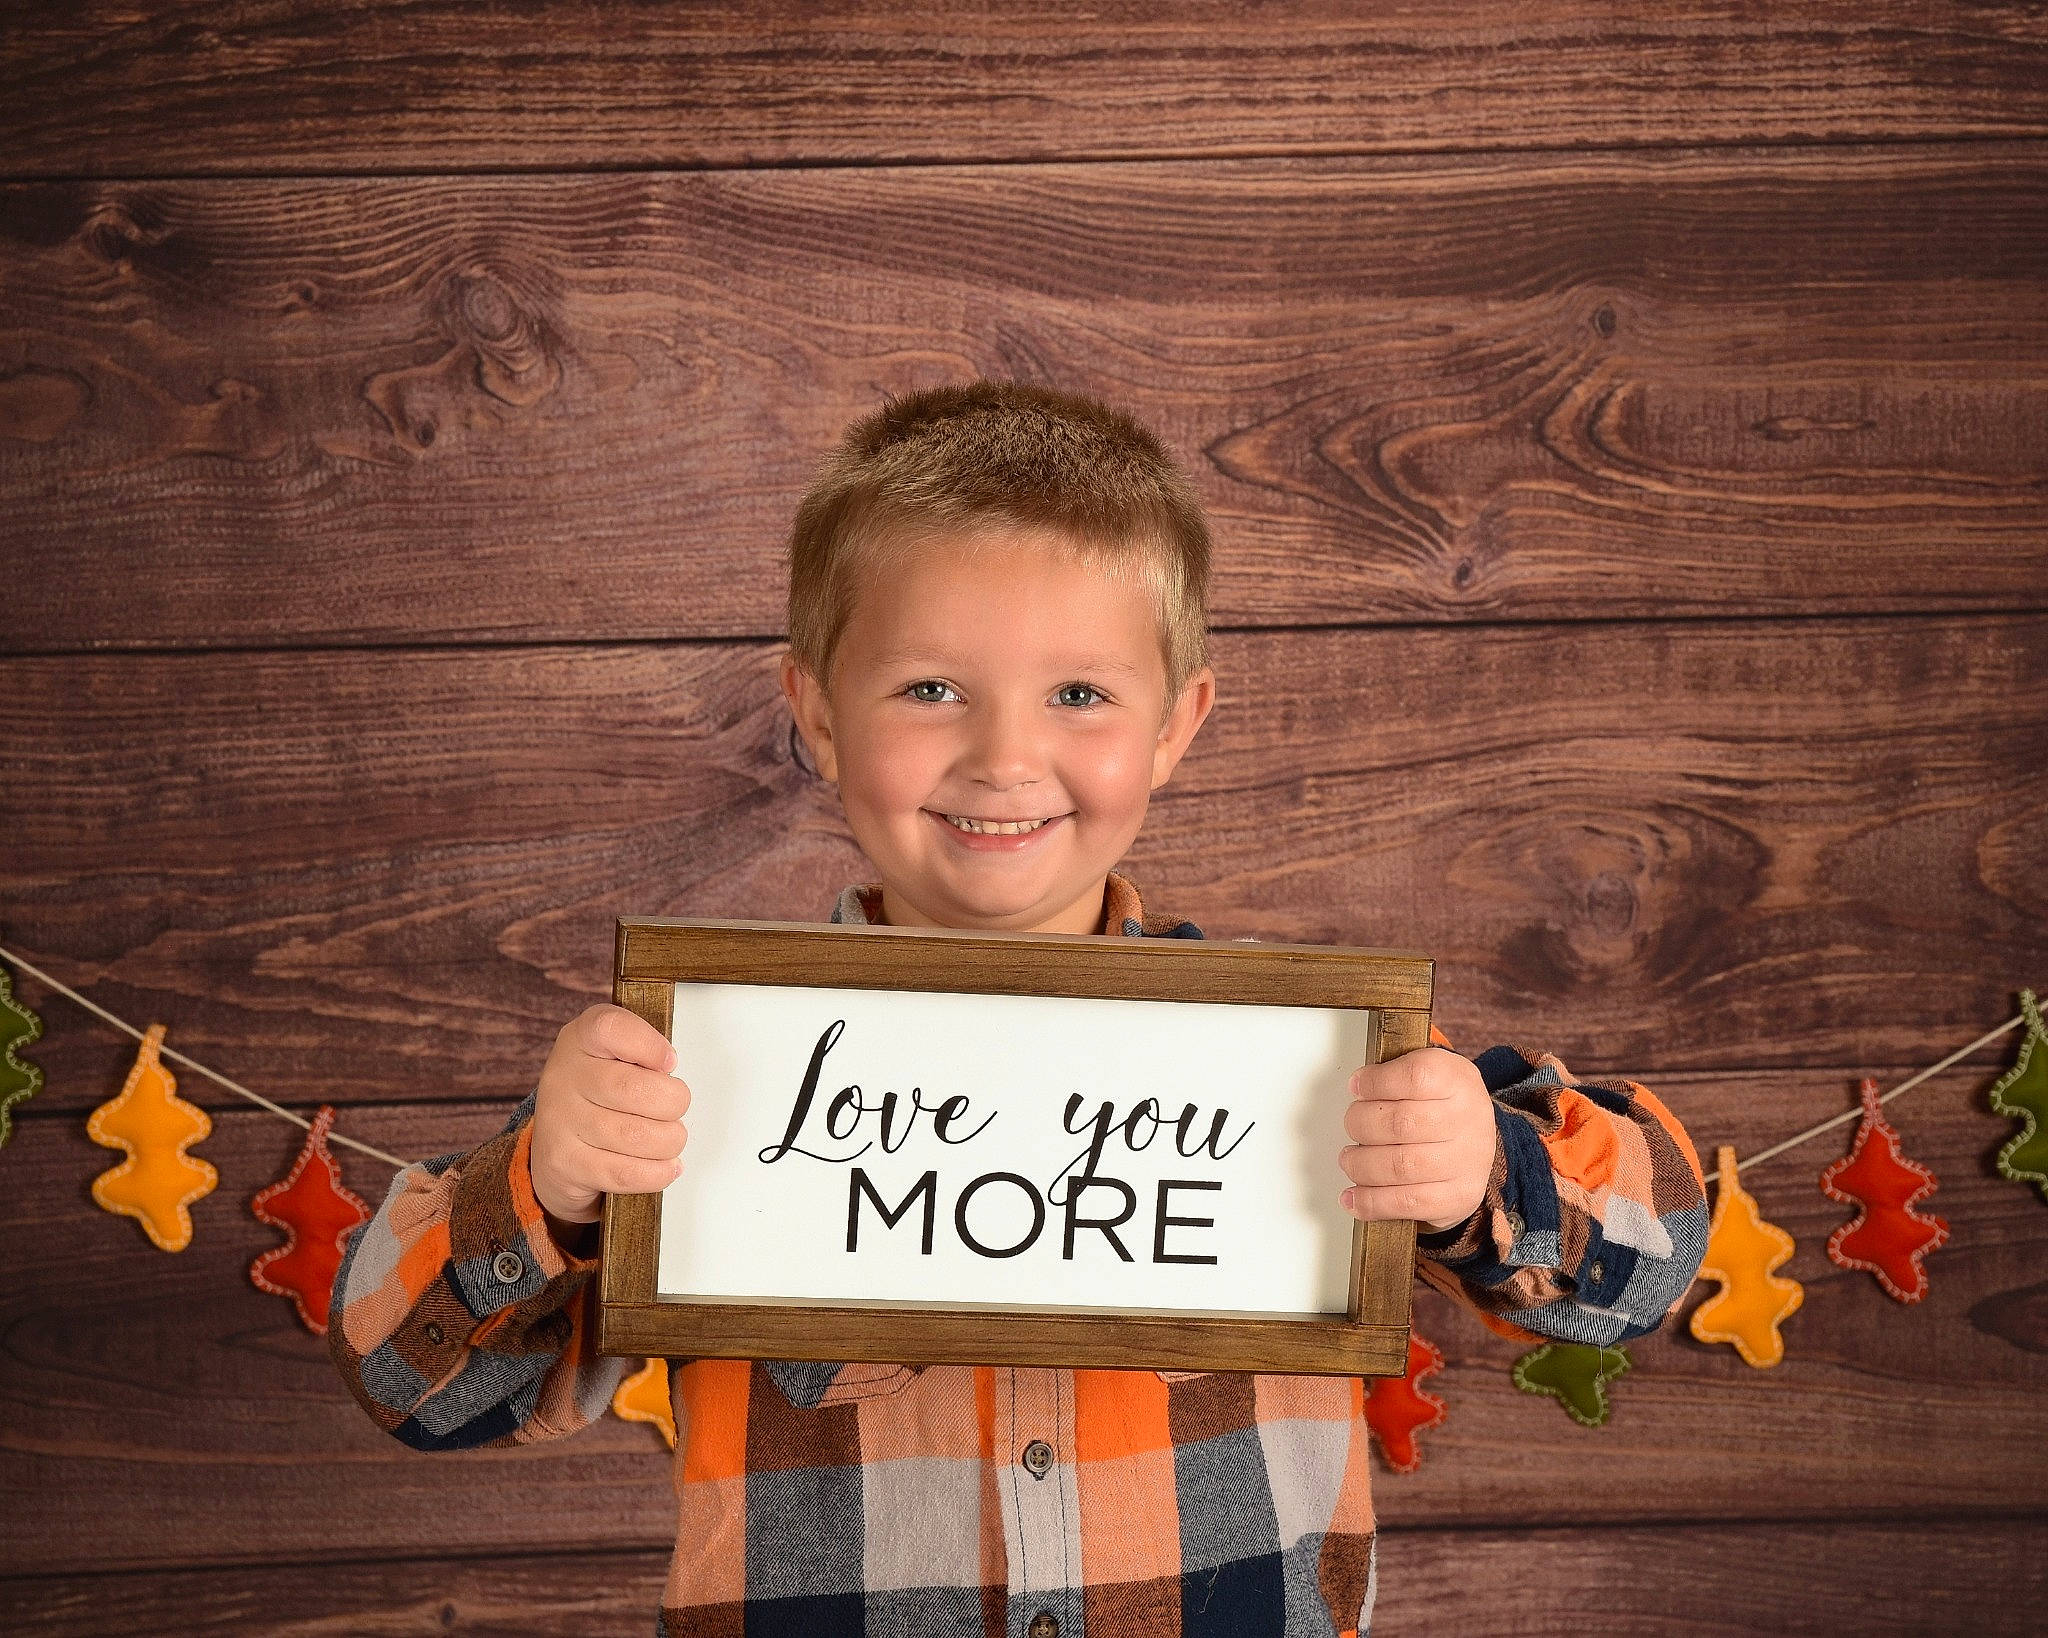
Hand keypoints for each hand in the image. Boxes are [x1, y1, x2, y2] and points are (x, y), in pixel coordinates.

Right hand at [528, 1003, 691, 1227]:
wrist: (555, 1143)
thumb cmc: (597, 1092)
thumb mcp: (615, 1053)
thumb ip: (643, 1048)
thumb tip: (668, 1066)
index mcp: (582, 1038)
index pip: (611, 1028)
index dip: (649, 1044)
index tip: (670, 1062)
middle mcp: (564, 1076)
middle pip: (633, 1088)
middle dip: (673, 1102)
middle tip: (675, 1106)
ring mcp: (560, 1121)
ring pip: (634, 1136)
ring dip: (668, 1140)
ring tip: (670, 1137)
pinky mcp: (564, 1162)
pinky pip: (624, 1172)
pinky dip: (657, 1172)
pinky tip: (666, 1165)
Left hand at [1339, 1047, 1495, 1232]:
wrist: (1479, 1142)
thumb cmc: (1444, 1105)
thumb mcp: (1430, 1071)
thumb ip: (1394, 1071)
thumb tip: (1359, 1085)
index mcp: (1458, 1081)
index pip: (1415, 1077)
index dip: (1376, 1083)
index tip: (1357, 1087)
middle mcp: (1468, 1121)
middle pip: (1400, 1123)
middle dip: (1360, 1124)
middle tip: (1353, 1126)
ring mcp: (1466, 1162)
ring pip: (1399, 1166)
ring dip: (1361, 1165)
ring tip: (1350, 1160)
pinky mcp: (1458, 1197)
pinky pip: (1407, 1204)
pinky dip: (1372, 1202)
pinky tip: (1353, 1197)